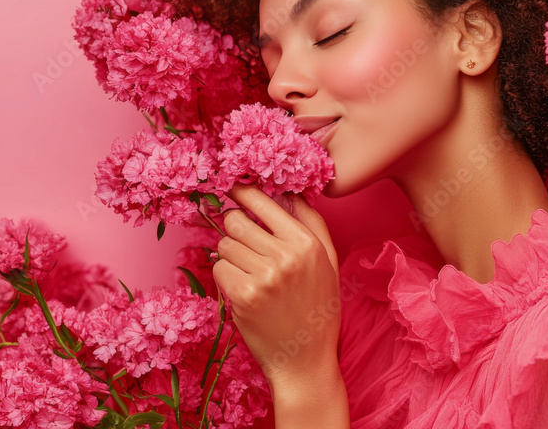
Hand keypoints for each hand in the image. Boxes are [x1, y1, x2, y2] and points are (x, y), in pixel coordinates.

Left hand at [212, 185, 341, 387]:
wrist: (305, 361)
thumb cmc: (318, 311)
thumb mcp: (328, 263)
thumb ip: (312, 224)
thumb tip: (290, 192)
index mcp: (307, 244)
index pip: (264, 203)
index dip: (242, 192)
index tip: (231, 185)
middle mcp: (285, 256)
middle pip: (236, 221)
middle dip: (234, 228)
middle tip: (241, 242)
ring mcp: (263, 277)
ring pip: (224, 245)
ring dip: (230, 256)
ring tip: (248, 273)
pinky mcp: (243, 296)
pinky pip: (219, 268)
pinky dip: (225, 276)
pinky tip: (242, 289)